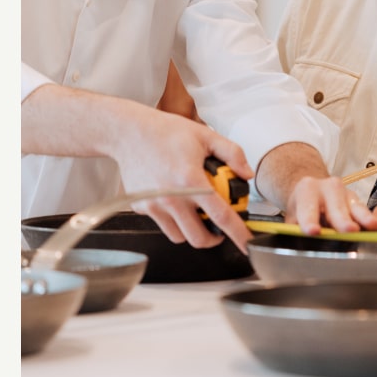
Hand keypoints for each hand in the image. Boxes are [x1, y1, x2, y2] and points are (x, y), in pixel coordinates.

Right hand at [113, 110, 253, 250]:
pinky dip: (170, 219)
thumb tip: (246, 174)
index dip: (238, 234)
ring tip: (193, 212)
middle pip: (199, 238)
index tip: (248, 245)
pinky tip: (171, 199)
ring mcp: (154, 205)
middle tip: (217, 227)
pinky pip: (161, 223)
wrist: (128, 132)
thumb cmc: (165, 132)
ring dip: (190, 230)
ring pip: (179, 236)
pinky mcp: (141, 207)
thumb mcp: (206, 135)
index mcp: (191, 180)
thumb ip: (232, 154)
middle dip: (213, 238)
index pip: (221, 216)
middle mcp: (172, 197)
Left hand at [284, 175, 376, 234]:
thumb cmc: (302, 208)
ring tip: (374, 228)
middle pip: (336, 207)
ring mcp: (346, 194)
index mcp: (307, 190)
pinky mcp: (358, 202)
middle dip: (342, 220)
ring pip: (357, 209)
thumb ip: (296, 231)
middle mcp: (329, 188)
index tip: (313, 231)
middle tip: (348, 230)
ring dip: (366, 219)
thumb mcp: (293, 217)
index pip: (307, 208)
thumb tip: (298, 248)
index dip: (310, 220)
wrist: (312, 189)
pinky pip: (372, 214)